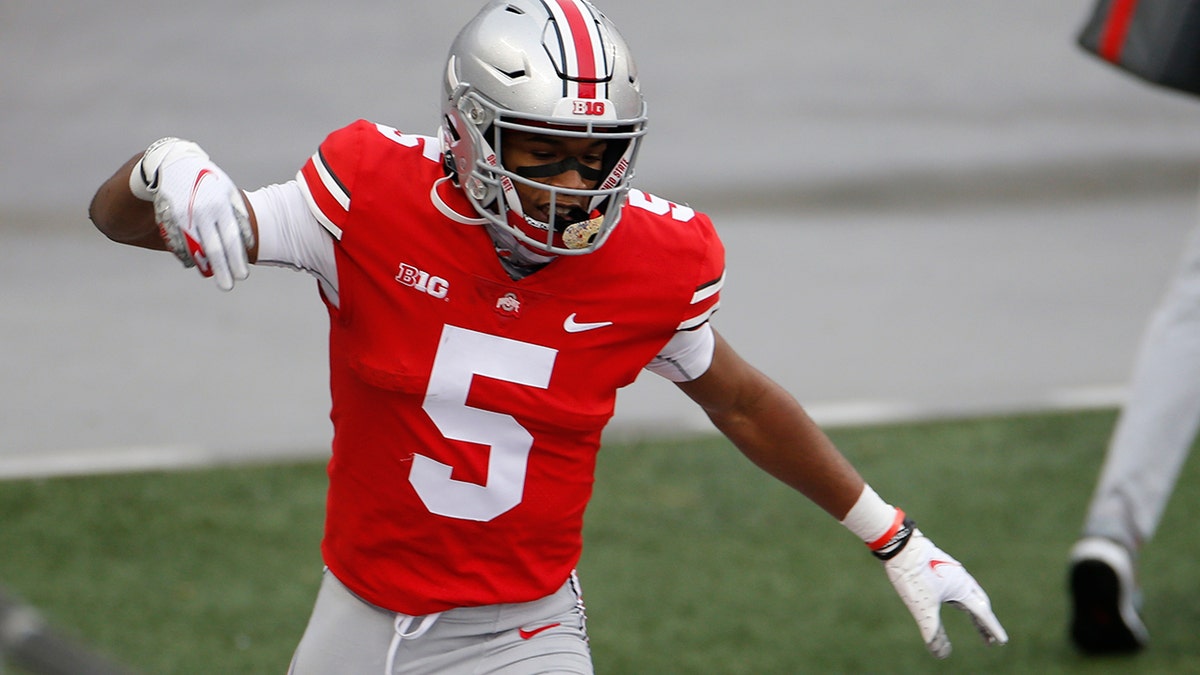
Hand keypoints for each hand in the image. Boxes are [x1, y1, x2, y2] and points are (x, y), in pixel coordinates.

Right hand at [130, 138, 253, 290]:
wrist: (174, 164)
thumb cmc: (209, 182)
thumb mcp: (228, 192)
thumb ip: (239, 216)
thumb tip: (249, 243)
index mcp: (221, 206)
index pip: (231, 239)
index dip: (237, 259)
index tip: (243, 276)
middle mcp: (202, 212)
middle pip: (214, 247)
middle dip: (222, 269)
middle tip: (229, 286)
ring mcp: (183, 216)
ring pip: (194, 247)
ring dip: (203, 264)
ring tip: (212, 275)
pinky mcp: (167, 217)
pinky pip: (176, 242)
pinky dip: (184, 254)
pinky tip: (192, 263)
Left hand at [883, 529, 1007, 657]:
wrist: (900, 544)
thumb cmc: (913, 576)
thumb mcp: (923, 608)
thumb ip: (933, 632)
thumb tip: (942, 655)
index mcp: (963, 588)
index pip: (982, 614)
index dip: (992, 629)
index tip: (1002, 641)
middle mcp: (962, 578)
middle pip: (979, 604)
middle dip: (985, 623)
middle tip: (990, 639)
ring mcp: (951, 570)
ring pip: (968, 594)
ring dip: (974, 610)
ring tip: (976, 622)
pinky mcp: (940, 565)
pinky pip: (958, 586)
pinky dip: (962, 599)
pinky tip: (953, 599)